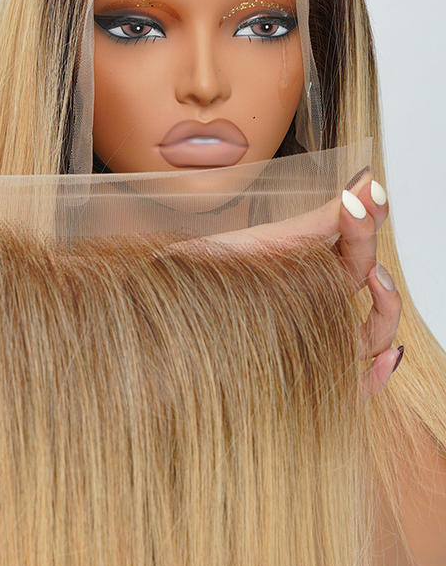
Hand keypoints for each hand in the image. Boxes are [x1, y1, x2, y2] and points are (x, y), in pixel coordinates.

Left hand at [202, 167, 401, 400]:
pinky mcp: (311, 369)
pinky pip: (356, 385)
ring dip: (387, 306)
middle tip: (357, 214)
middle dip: (367, 244)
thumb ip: (326, 217)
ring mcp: (320, 335)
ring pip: (373, 333)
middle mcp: (323, 301)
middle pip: (366, 281)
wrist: (177, 301)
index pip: (357, 249)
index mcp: (316, 267)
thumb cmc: (217, 273)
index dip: (367, 222)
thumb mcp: (275, 238)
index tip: (364, 194)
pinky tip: (385, 356)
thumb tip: (367, 180)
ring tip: (375, 276)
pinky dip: (378, 374)